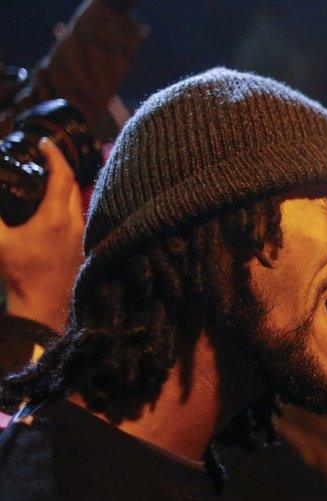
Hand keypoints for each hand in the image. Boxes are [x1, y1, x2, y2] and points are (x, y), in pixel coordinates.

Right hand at [0, 138, 84, 330]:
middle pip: (73, 184)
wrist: (43, 307)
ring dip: (64, 184)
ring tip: (47, 176)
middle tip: (43, 156)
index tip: (44, 142)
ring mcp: (80, 234)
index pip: (62, 175)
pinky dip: (66, 202)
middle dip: (59, 166)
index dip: (53, 155)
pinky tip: (53, 205)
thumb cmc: (21, 276)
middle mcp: (74, 222)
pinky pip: (77, 214)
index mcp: (55, 217)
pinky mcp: (81, 245)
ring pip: (77, 199)